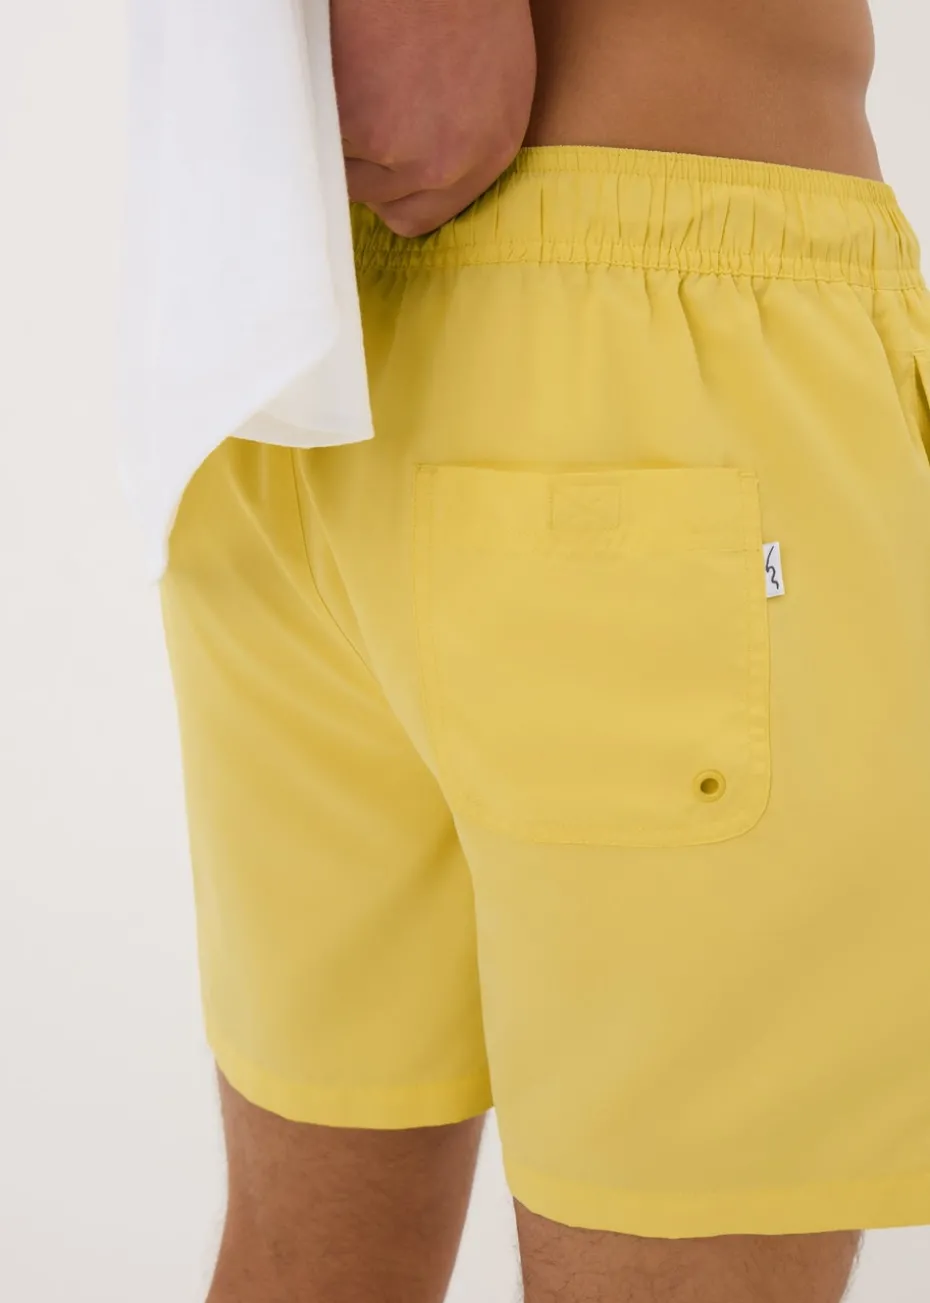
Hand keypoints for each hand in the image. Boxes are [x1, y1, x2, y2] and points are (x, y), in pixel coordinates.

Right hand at [331, 0, 536, 235]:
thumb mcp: (493, 75)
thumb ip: (463, 136)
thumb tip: (418, 173)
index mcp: (490, 151)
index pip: (419, 217)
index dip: (387, 189)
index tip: (372, 164)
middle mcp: (448, 165)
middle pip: (374, 200)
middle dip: (358, 162)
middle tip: (356, 107)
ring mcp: (399, 151)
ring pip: (339, 169)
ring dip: (333, 132)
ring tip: (350, 77)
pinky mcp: (354, 125)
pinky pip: (315, 132)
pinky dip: (316, 102)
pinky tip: (336, 65)